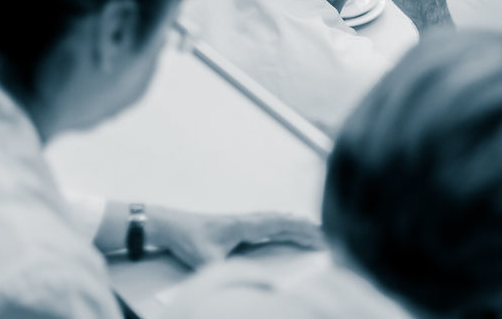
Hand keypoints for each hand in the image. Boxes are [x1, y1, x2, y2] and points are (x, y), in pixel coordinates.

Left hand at [151, 208, 322, 268]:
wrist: (173, 225)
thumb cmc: (190, 240)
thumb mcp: (206, 261)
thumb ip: (225, 270)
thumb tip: (243, 282)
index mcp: (246, 225)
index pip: (281, 225)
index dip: (302, 230)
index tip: (321, 235)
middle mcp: (250, 220)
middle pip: (285, 220)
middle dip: (307, 227)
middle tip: (328, 235)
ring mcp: (246, 220)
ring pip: (279, 219)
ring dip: (297, 224)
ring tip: (316, 230)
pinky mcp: (241, 224)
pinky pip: (270, 221)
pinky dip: (285, 223)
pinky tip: (288, 225)